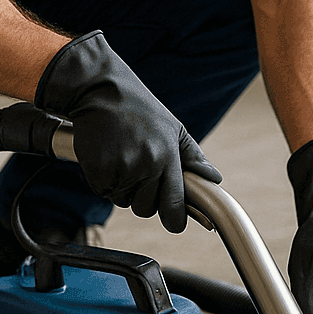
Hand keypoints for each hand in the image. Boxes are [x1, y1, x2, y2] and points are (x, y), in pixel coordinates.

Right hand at [35, 31, 219, 231]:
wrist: (101, 91)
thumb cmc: (139, 110)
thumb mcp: (173, 128)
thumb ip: (194, 157)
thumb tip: (214, 178)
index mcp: (168, 156)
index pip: (175, 205)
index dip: (175, 219)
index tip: (175, 222)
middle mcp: (147, 165)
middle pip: (146, 209)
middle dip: (143, 198)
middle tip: (138, 171)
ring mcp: (121, 169)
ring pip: (123, 201)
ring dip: (122, 188)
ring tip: (122, 157)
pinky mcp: (98, 171)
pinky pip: (103, 191)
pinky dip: (103, 180)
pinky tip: (107, 157)